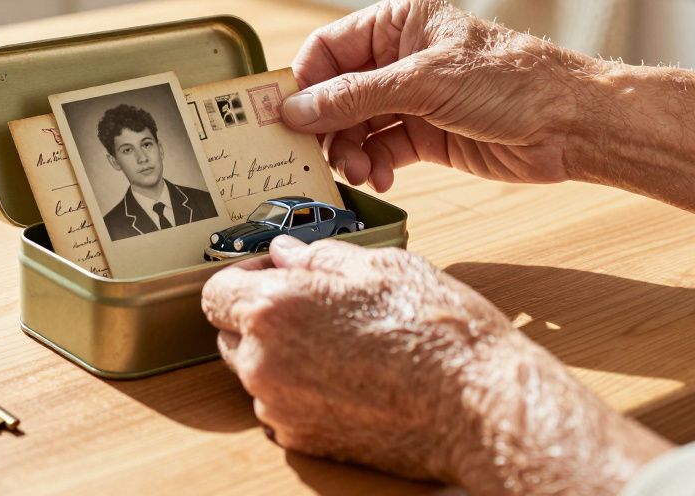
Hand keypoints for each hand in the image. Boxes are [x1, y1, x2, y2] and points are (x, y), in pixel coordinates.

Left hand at [200, 236, 670, 494]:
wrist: (479, 405)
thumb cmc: (437, 331)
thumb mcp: (381, 266)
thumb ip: (319, 257)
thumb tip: (288, 254)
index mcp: (274, 309)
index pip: (216, 292)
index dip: (243, 278)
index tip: (272, 273)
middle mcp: (264, 363)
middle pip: (230, 334)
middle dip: (258, 316)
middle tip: (311, 305)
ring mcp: (280, 408)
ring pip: (256, 372)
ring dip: (280, 355)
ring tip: (340, 342)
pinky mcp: (304, 441)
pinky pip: (281, 407)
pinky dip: (301, 391)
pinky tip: (349, 376)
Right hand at [281, 0, 598, 190]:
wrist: (572, 126)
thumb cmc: (512, 81)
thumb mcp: (426, 82)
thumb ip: (356, 96)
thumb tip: (295, 110)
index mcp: (398, 22)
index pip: (328, 49)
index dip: (304, 83)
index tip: (285, 117)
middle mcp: (399, 58)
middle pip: (335, 92)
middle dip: (325, 126)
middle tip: (317, 156)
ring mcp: (410, 99)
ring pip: (354, 127)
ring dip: (349, 152)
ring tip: (358, 171)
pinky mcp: (424, 136)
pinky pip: (379, 152)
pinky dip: (373, 167)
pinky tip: (381, 180)